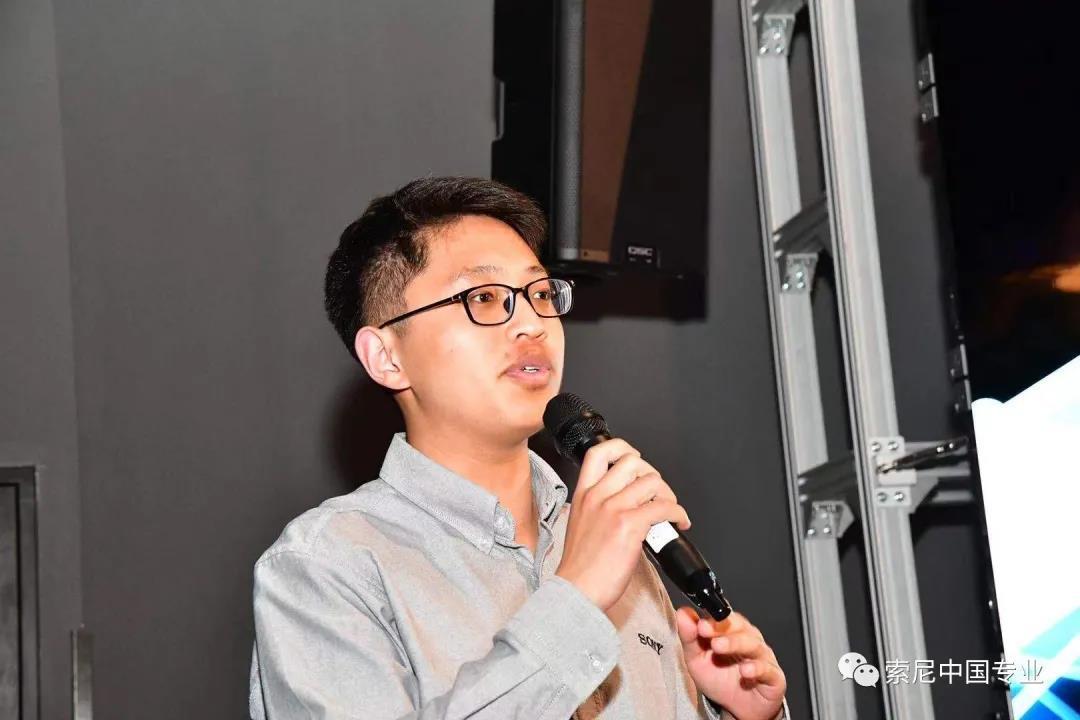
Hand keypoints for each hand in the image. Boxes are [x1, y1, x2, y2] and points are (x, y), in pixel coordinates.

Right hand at [555, 438, 690, 611]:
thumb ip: (599, 507)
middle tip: (657, 492)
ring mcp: (613, 509)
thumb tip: (628, 503)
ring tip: (669, 511)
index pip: (599, 452)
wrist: (576, 591)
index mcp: (583, 494)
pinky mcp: (630, 525)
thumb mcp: (580, 525)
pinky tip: (679, 522)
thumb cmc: (580, 567)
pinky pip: (664, 507)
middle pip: (633, 462)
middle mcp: (597, 496)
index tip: (634, 458)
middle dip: (652, 474)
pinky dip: (678, 513)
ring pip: (652, 482)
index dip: (621, 448)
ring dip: (668, 495)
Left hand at [676, 608, 785, 719]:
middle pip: (738, 627)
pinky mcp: (773, 676)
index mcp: (729, 631)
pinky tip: (745, 671)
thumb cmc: (719, 679)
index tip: (699, 624)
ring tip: (718, 647)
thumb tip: (683, 613)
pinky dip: (757, 669)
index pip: (722, 617)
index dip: (711, 619)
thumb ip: (689, 637)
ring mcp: (762, 656)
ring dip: (735, 644)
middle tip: (705, 631)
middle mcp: (748, 638)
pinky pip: (767, 669)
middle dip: (721, 628)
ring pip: (752, 645)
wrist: (739, 709)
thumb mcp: (697, 660)